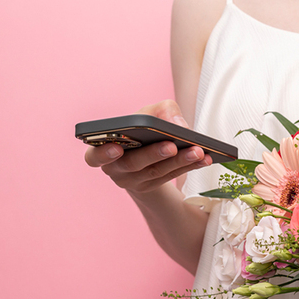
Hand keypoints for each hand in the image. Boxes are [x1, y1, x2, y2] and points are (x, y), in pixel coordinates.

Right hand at [84, 100, 212, 193]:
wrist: (145, 149)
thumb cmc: (140, 129)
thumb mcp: (147, 113)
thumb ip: (160, 110)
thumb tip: (177, 125)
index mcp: (103, 151)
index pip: (94, 157)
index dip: (103, 154)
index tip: (117, 148)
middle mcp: (115, 169)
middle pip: (133, 164)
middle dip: (154, 155)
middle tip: (172, 146)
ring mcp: (134, 181)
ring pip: (156, 173)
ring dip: (179, 162)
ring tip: (198, 151)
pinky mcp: (153, 187)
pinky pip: (171, 177)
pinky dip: (189, 167)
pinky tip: (205, 159)